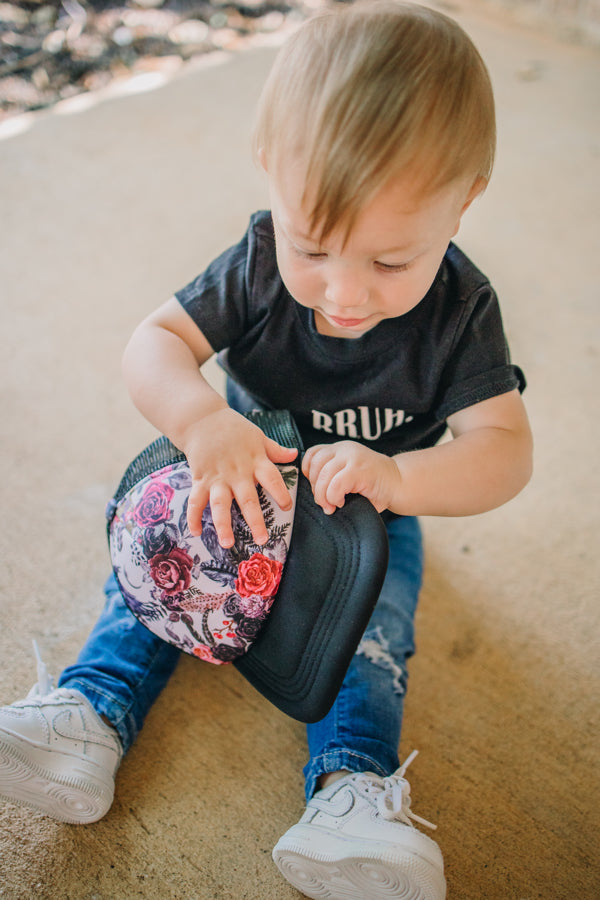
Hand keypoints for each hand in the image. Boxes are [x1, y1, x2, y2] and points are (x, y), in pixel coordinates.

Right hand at [182, 408, 297, 547]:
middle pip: (248, 499)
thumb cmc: (233, 428)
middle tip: (262, 540)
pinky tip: (195, 532)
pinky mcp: (199, 479)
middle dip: (255, 521)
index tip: (287, 507)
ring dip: (223, 525)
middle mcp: (237, 472)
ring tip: (227, 544)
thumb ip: (275, 450)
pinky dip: (193, 517)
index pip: (272, 479)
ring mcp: (217, 477)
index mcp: (255, 461)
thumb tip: (295, 454)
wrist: (202, 418)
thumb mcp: (258, 437)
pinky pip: (195, 500)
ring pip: (220, 504)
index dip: (281, 493)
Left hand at [301, 441, 399, 514]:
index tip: (317, 488)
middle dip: (315, 488)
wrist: (400, 484)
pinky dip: (333, 497)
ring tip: (331, 506)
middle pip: (315, 466)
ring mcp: (352, 457)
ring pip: (323, 475)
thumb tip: (310, 492)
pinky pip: (335, 484)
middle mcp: (345, 449)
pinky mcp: (359, 470)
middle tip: (324, 502)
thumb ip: (330, 476)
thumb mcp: (347, 475)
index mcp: (340, 449)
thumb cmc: (373, 485)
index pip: (312, 454)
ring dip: (323, 496)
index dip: (308, 473)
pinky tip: (341, 502)